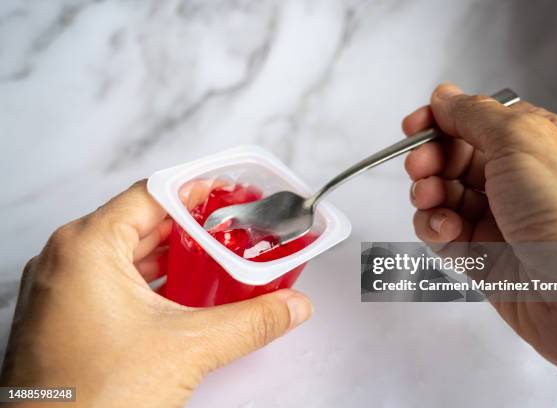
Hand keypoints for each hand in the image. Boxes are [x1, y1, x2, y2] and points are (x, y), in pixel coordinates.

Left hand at [0, 180, 312, 406]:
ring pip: (125, 252)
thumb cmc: (90, 398)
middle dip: (189, 225)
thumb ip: (250, 321)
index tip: (227, 192)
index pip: (151, 193)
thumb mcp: (188, 348)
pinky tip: (181, 293)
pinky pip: (112, 279)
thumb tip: (289, 306)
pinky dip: (149, 280)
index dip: (196, 190)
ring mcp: (62, 289)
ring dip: (170, 254)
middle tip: (229, 226)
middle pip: (140, 221)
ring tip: (212, 256)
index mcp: (86, 246)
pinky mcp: (65, 315)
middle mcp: (66, 260)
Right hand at [402, 83, 556, 395]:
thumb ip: (475, 114)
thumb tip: (444, 96)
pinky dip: (434, 226)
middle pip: (453, 157)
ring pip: (442, 194)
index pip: (477, 121)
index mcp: (534, 143)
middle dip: (429, 157)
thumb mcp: (522, 139)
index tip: (415, 124)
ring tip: (430, 197)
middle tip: (420, 164)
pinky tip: (445, 228)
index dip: (442, 120)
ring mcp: (497, 217)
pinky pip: (441, 231)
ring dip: (427, 192)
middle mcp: (515, 178)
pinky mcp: (480, 253)